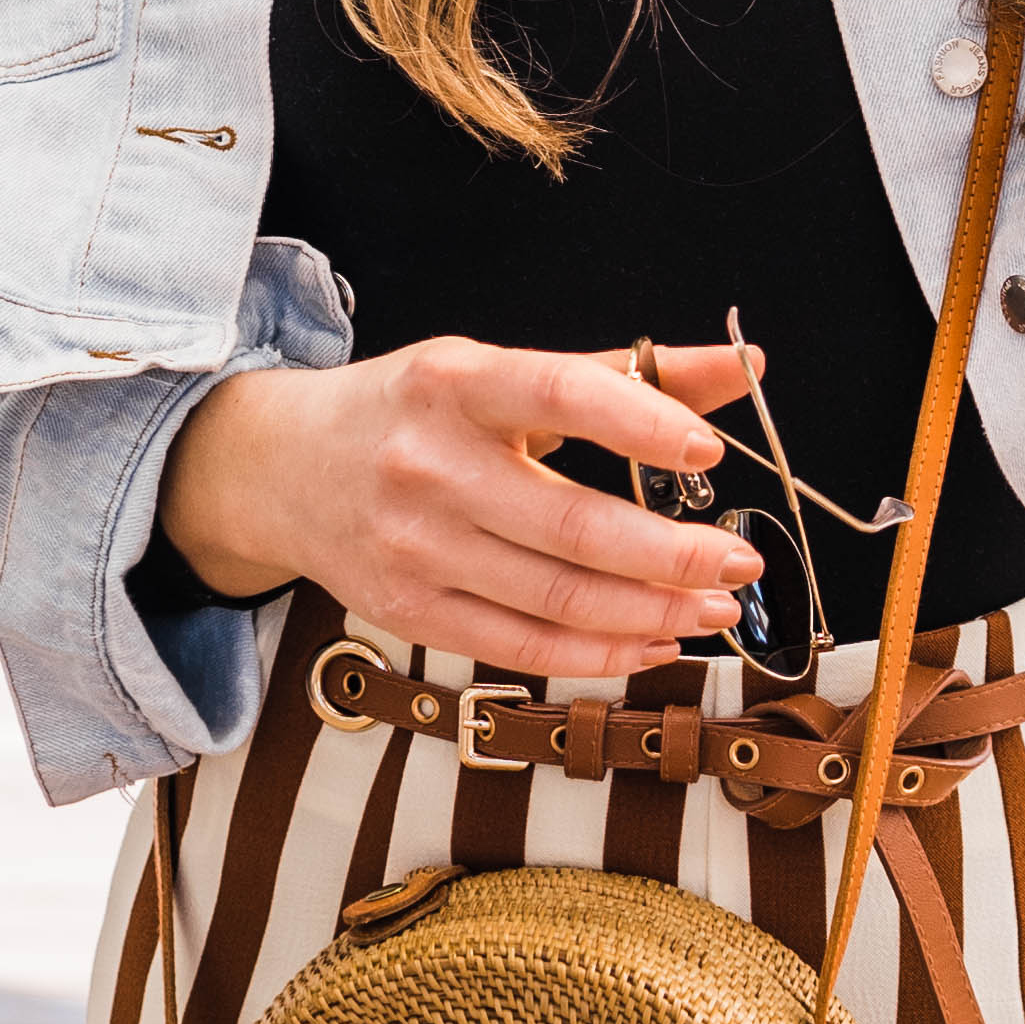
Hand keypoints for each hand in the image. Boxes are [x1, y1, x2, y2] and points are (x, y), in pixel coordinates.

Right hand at [157, 336, 766, 684]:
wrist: (281, 469)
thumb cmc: (413, 412)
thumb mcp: (498, 369)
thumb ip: (624, 373)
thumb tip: (743, 370)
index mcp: (456, 384)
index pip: (559, 395)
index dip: (639, 424)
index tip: (709, 451)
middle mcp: (429, 466)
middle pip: (571, 525)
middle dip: (671, 553)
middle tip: (740, 561)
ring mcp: (414, 548)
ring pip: (556, 598)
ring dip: (651, 612)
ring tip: (714, 607)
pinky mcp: (410, 611)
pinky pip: (521, 647)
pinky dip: (599, 654)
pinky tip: (653, 641)